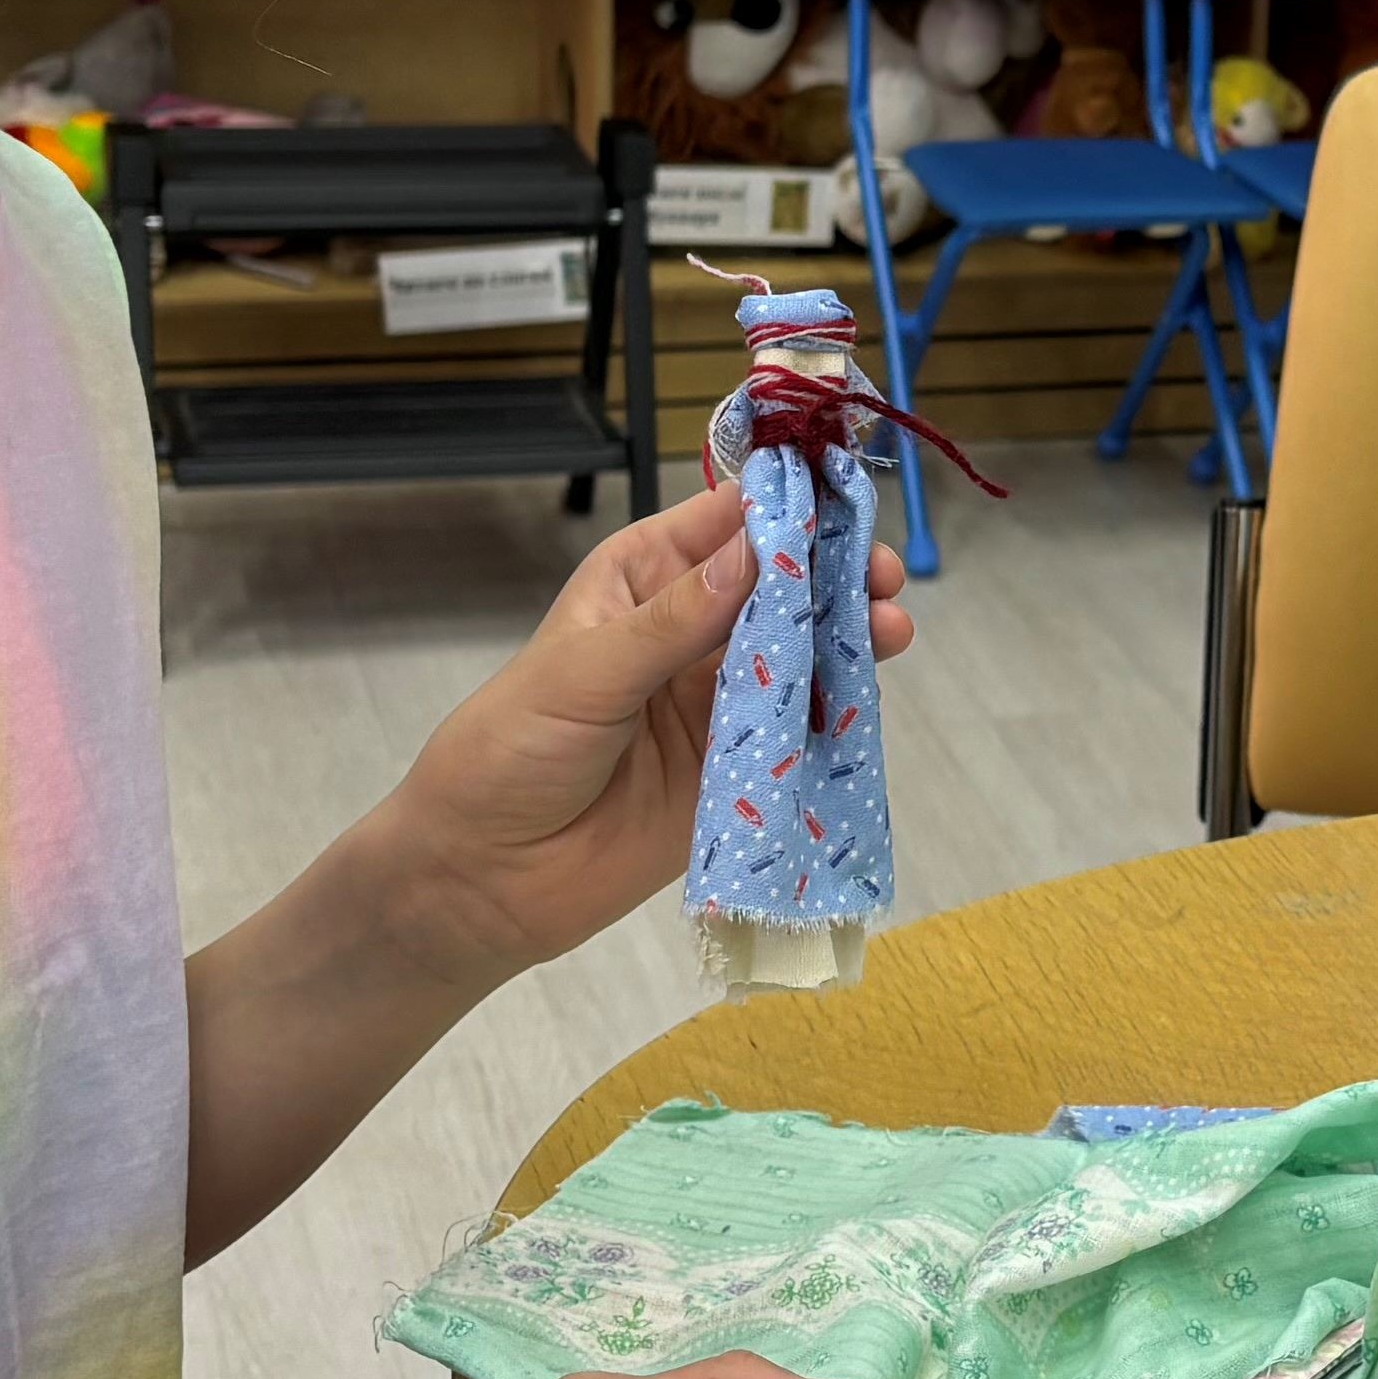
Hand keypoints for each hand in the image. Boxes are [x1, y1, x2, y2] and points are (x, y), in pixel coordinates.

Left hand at [380, 477, 915, 984]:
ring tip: (892, 632)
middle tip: (883, 578)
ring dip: (849, 638)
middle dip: (836, 574)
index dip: (789, 506)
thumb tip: (758, 550)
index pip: (730, 521)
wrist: (485, 877)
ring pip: (803, 651)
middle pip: (783, 584)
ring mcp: (720, 696)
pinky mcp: (742, 766)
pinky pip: (802, 729)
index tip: (846, 502)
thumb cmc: (511, 749)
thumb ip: (674, 619)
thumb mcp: (583, 672)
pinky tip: (871, 695)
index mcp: (645, 577)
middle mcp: (691, 626)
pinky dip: (839, 710)